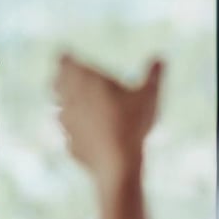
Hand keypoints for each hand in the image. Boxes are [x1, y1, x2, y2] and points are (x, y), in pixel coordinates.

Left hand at [54, 55, 164, 181]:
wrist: (117, 162)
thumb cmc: (133, 124)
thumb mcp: (149, 96)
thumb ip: (154, 75)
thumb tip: (160, 57)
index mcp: (87, 81)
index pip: (66, 62)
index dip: (65, 58)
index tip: (65, 55)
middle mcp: (71, 99)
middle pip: (57, 82)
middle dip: (60, 77)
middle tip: (62, 72)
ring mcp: (66, 121)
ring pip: (58, 106)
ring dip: (61, 101)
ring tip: (66, 98)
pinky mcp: (68, 141)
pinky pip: (66, 131)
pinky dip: (69, 126)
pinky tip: (77, 129)